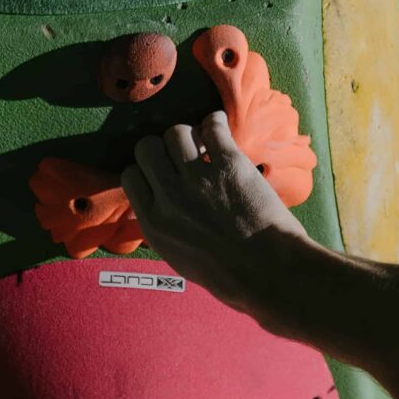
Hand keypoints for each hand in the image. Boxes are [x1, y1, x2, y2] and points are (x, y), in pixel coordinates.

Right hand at [121, 112, 314, 328]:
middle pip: (147, 147)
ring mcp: (197, 179)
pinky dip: (215, 123)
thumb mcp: (179, 257)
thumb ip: (164, 226)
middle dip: (162, 147)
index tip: (163, 172)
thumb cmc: (227, 275)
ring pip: (176, 132)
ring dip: (189, 135)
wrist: (267, 272)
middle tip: (182, 155)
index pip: (131, 176)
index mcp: (153, 224)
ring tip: (205, 145)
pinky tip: (220, 129)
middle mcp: (168, 198)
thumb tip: (160, 204)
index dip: (146, 170)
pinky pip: (211, 125)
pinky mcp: (228, 165)